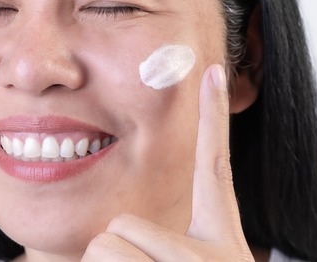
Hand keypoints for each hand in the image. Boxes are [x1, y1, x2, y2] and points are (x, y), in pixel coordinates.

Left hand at [81, 65, 253, 260]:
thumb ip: (167, 242)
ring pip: (106, 241)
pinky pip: (95, 256)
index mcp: (221, 239)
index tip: (212, 72)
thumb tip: (117, 232)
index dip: (215, 117)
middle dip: (119, 249)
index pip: (216, 166)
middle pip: (125, 220)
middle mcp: (216, 250)